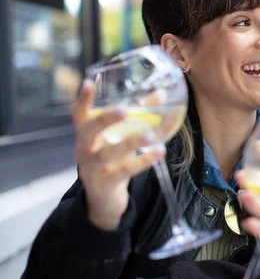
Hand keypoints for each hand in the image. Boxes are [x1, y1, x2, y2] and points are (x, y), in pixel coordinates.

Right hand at [73, 80, 165, 230]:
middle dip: (105, 120)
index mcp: (85, 133)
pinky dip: (143, 161)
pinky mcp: (106, 183)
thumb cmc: (112, 156)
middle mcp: (84, 149)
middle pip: (89, 132)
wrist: (103, 196)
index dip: (82, 100)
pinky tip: (159, 152)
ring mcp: (93, 167)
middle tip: (124, 110)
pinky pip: (125, 171)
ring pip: (109, 154)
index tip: (88, 83)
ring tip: (151, 135)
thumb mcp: (120, 136)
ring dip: (132, 143)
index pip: (79, 114)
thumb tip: (161, 93)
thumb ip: (139, 115)